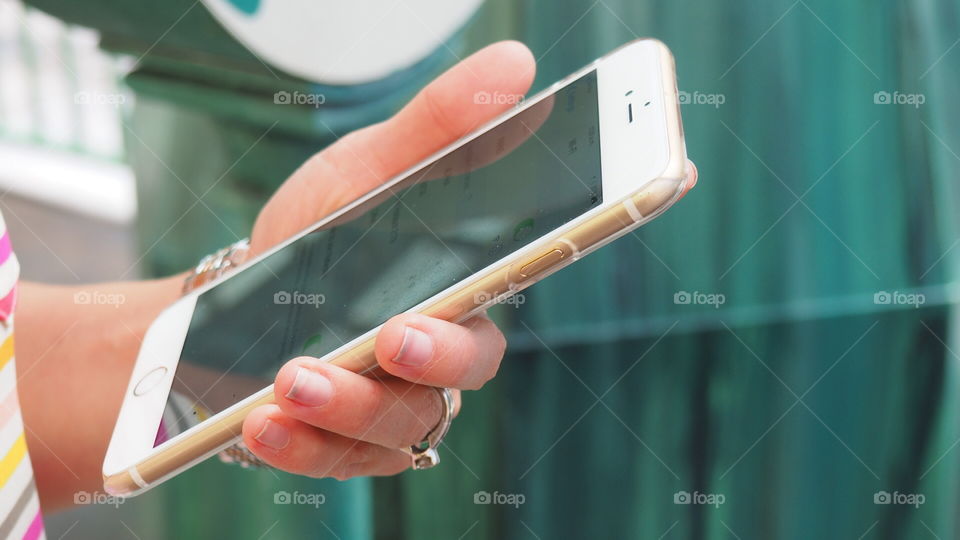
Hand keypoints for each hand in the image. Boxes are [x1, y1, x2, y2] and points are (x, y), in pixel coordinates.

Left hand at [240, 42, 533, 477]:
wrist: (232, 304)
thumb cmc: (314, 234)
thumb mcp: (363, 169)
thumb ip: (434, 128)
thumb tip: (512, 64)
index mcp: (463, 275)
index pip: (527, 271)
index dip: (558, 254)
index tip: (515, 263)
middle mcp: (442, 347)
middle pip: (466, 365)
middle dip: (432, 354)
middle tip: (394, 335)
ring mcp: (396, 402)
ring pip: (400, 423)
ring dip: (348, 405)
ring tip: (292, 378)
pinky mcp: (346, 446)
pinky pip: (338, 461)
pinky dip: (301, 446)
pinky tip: (263, 422)